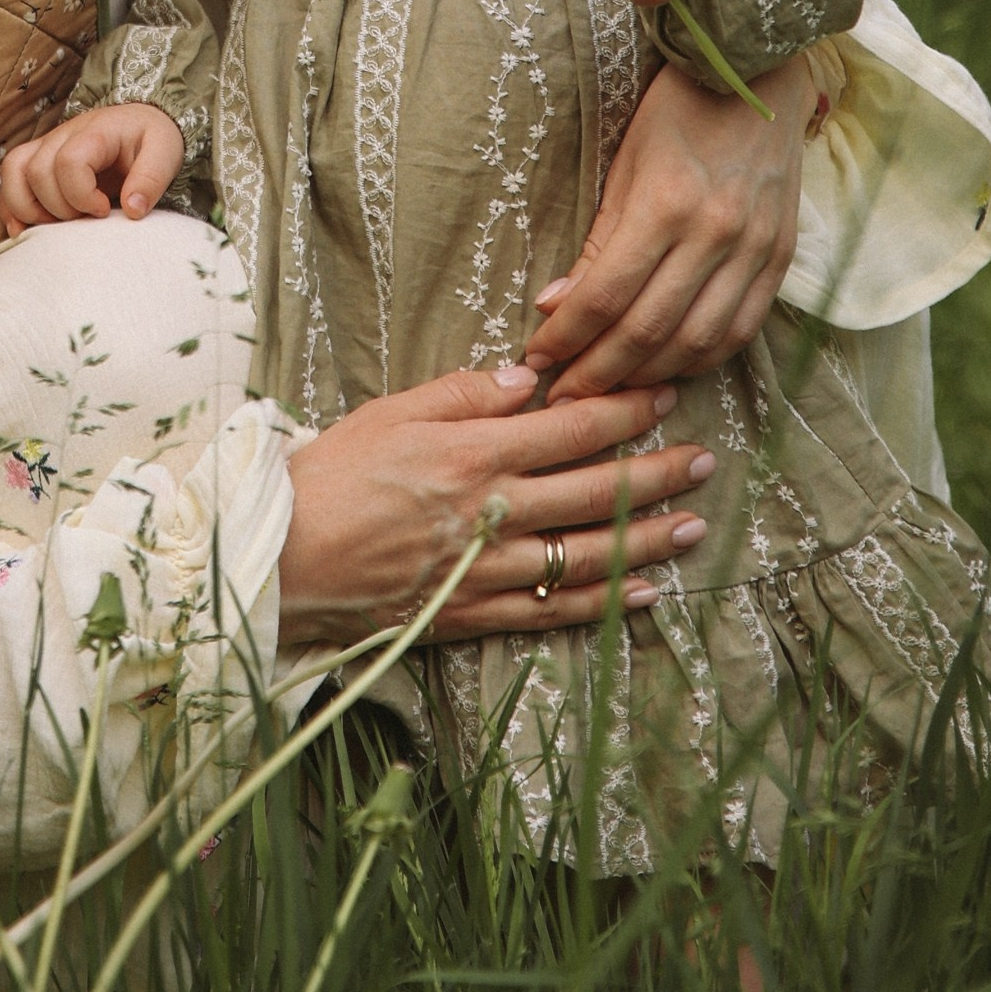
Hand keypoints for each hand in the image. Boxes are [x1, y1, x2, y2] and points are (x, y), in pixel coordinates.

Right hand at [0, 102, 184, 230]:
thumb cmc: (152, 139)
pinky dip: (12, 208)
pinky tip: (27, 231)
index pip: (68, 161)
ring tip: (57, 226)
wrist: (141, 122)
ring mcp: (46, 146)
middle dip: (58, 207)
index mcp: (95, 132)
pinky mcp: (38, 159)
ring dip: (28, 208)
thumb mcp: (165, 153)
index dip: (81, 195)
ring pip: (13, 172)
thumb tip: (132, 210)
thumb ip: (151, 179)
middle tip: (85, 219)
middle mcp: (63, 135)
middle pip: (36, 171)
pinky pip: (9, 181)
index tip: (104, 210)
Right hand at [276, 362, 713, 645]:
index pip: (570, 428)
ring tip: (693, 526)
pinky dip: (606, 602)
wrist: (285, 557)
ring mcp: (488, 568)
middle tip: (705, 461)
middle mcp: (492, 511)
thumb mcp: (392, 411)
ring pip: (588, 554)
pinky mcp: (476, 612)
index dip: (624, 410)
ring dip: (647, 540)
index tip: (664, 394)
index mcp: (473, 453)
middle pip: (595, 491)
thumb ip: (464, 392)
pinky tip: (644, 593)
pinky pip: (556, 609)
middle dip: (657, 473)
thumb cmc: (332, 474)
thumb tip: (530, 378)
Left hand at [522, 52, 812, 401]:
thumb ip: (597, 243)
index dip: (567, 338)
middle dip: (599, 372)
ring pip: (696, 343)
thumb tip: (556, 306)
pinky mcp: (781, 258)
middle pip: (648, 331)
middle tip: (565, 393)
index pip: (605, 296)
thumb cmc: (678, 110)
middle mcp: (716, 234)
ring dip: (648, 377)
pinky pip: (740, 331)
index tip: (539, 359)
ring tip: (610, 390)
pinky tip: (668, 369)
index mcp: (666, 203)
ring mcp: (756, 250)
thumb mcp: (625, 164)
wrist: (759, 74)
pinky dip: (701, 360)